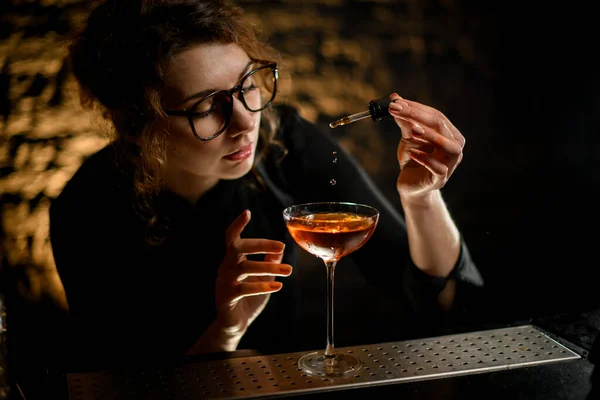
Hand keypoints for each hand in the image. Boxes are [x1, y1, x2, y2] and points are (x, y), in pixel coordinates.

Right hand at [214, 209, 291, 337]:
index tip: (247, 212)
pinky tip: (277, 286)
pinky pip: (244, 289)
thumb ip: (268, 263)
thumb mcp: (261, 277)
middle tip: (281, 246)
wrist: (234, 324)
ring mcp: (224, 282)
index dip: (237, 225)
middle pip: (237, 248)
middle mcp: (225, 267)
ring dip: (268, 268)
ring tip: (288, 271)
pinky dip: (262, 286)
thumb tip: (279, 250)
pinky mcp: (226, 297)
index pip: (231, 238)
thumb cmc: (248, 297)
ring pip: (244, 268)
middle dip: (260, 244)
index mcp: (232, 260)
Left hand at [388, 93, 464, 203]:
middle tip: (397, 110)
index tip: (396, 102)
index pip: (437, 116)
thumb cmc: (412, 159)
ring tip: (412, 130)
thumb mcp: (408, 137)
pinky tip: (412, 153)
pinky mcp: (440, 180)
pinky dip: (426, 159)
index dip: (416, 108)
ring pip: (450, 148)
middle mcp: (454, 148)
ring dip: (431, 136)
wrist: (409, 184)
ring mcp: (450, 165)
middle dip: (418, 116)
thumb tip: (396, 99)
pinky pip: (439, 169)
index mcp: (450, 134)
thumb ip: (405, 121)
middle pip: (442, 127)